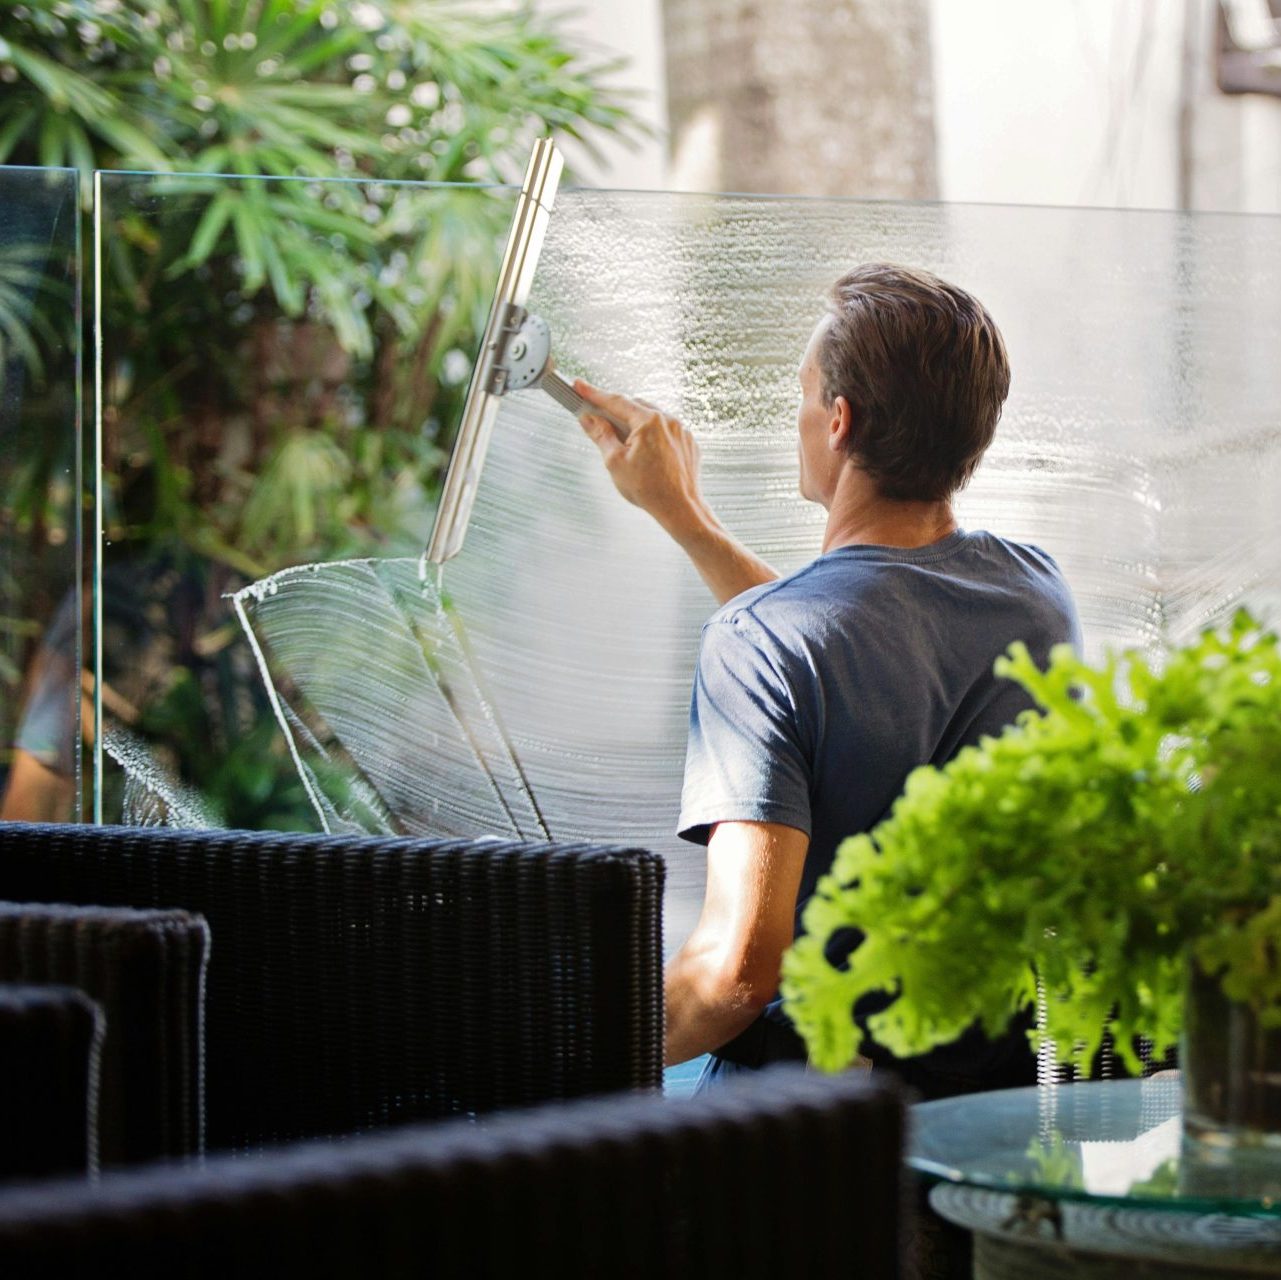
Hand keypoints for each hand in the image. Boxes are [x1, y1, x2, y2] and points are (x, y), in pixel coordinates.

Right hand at [574, 378, 704, 535]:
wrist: (681, 509)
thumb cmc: (648, 489)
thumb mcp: (615, 462)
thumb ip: (601, 435)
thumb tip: (588, 418)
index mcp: (649, 421)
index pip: (616, 401)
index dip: (594, 394)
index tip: (579, 386)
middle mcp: (668, 420)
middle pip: (635, 406)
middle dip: (615, 410)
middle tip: (597, 417)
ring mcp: (682, 430)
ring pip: (652, 417)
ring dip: (635, 423)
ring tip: (624, 443)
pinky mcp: (689, 442)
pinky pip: (666, 430)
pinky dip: (652, 434)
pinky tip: (646, 452)